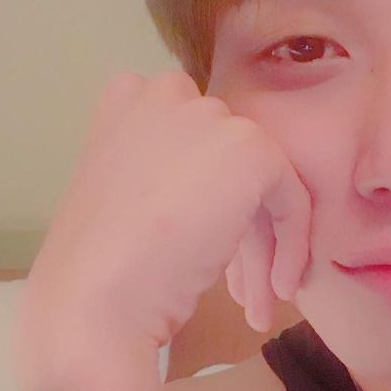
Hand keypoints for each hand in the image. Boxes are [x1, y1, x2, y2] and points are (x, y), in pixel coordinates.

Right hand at [21, 70, 310, 352]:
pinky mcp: (251, 149)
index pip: (194, 143)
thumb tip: (213, 192)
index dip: (208, 199)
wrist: (99, 293)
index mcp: (128, 98)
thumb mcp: (126, 195)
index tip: (210, 251)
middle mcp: (168, 92)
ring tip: (261, 297)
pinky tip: (277, 288)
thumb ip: (166, 171)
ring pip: (261, 184)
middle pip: (229, 163)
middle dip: (243, 226)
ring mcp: (210, 116)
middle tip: (244, 286)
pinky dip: (291, 245)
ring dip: (265, 245)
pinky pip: (291, 199)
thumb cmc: (102, 263)